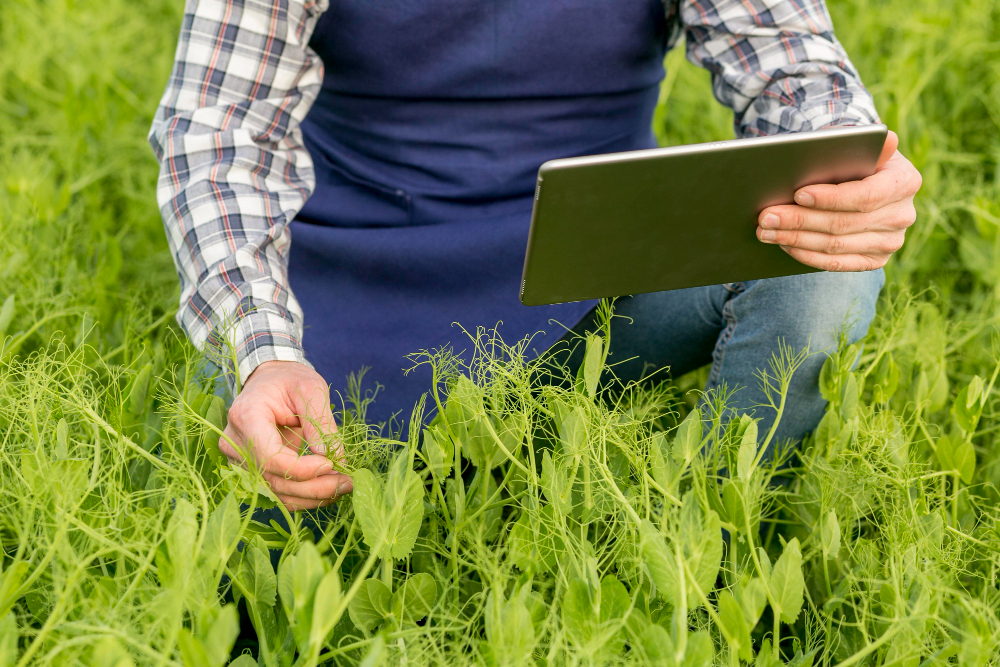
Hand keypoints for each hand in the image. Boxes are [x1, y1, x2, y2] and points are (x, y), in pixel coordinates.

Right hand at [220, 360, 352, 510]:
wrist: (269, 381)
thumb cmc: (289, 379)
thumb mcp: (311, 389)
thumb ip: (321, 422)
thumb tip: (334, 458)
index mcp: (246, 416)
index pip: (270, 457)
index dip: (301, 469)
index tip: (331, 464)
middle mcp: (235, 442)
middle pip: (274, 479)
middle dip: (314, 487)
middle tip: (348, 483)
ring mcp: (238, 459)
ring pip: (275, 492)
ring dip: (312, 496)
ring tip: (343, 486)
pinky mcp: (249, 470)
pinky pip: (276, 491)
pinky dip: (303, 495)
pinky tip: (327, 488)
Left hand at [756, 130, 920, 270]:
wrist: (862, 183)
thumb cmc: (853, 160)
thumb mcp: (856, 146)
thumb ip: (860, 143)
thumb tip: (885, 138)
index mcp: (905, 181)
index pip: (865, 196)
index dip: (830, 198)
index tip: (798, 194)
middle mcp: (902, 215)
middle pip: (843, 224)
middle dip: (799, 220)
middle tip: (766, 216)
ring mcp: (890, 241)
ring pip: (835, 246)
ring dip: (795, 239)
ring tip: (766, 231)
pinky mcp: (875, 260)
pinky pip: (836, 264)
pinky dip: (806, 255)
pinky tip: (784, 244)